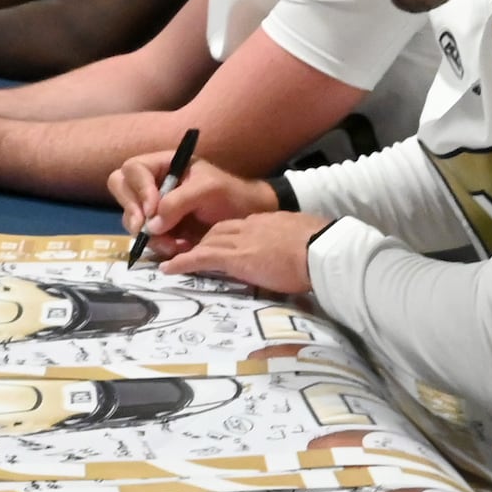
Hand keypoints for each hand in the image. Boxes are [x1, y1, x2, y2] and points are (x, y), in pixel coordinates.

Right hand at [104, 154, 274, 260]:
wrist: (246, 220)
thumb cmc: (231, 195)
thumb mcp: (208, 190)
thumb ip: (178, 201)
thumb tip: (151, 224)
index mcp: (164, 165)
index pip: (134, 169)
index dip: (138, 188)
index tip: (152, 208)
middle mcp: (153, 184)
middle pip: (120, 189)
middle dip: (131, 211)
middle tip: (143, 228)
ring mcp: (154, 208)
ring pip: (131, 219)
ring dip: (148, 235)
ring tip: (175, 244)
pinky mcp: (160, 229)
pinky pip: (145, 238)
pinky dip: (159, 246)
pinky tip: (180, 247)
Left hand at [155, 210, 329, 295]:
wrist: (322, 250)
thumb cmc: (323, 249)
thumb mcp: (306, 239)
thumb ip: (294, 242)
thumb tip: (299, 253)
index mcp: (269, 222)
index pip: (239, 226)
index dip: (225, 235)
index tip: (218, 243)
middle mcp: (251, 226)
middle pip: (218, 230)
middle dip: (201, 239)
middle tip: (187, 250)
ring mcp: (242, 240)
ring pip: (207, 241)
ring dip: (189, 249)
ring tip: (172, 259)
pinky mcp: (236, 257)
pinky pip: (202, 257)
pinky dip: (183, 262)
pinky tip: (168, 269)